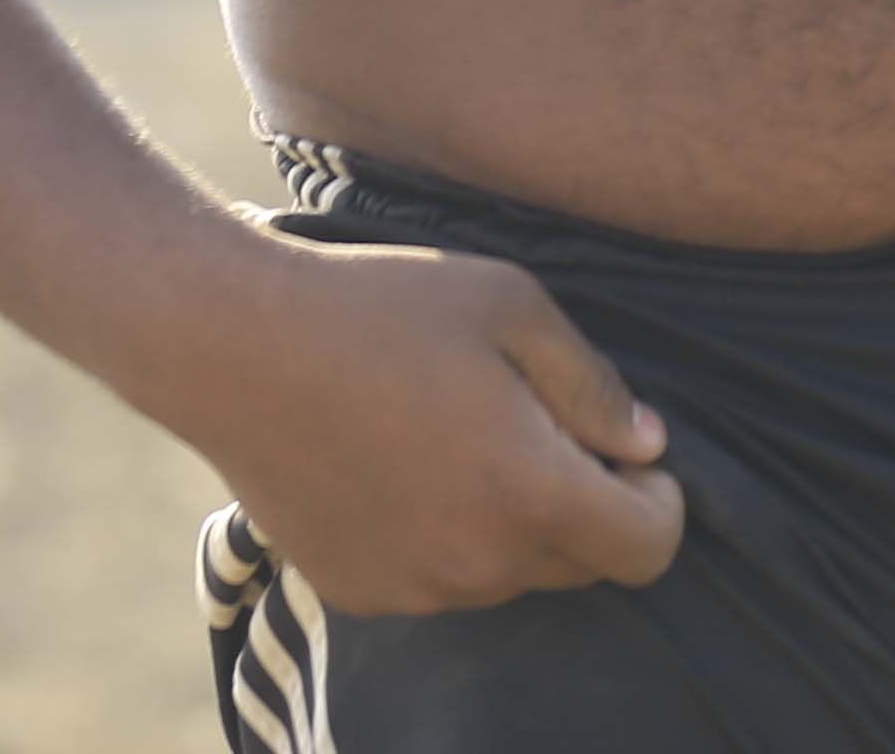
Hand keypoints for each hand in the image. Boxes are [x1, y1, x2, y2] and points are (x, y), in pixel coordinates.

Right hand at [186, 237, 688, 617]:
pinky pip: (438, 580)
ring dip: (513, 523)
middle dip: (589, 506)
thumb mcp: (510, 303)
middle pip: (583, 566)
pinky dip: (444, 538)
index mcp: (530, 492)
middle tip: (541, 425)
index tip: (633, 455)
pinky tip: (405, 464)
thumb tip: (646, 443)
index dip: (661, 503)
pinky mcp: (359, 591)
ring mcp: (414, 587)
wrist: (234, 344)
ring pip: (508, 574)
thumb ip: (591, 383)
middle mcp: (478, 562)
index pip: (648, 550)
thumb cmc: (379, 306)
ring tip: (461, 436)